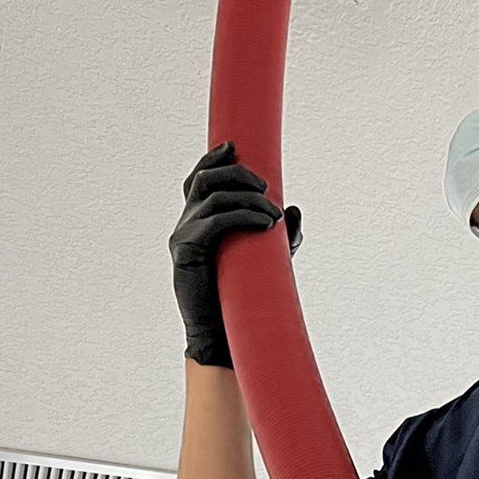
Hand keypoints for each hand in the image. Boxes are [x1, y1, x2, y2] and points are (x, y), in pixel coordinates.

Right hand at [169, 141, 301, 368]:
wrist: (224, 331)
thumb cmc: (244, 292)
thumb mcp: (268, 258)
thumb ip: (283, 234)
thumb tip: (295, 208)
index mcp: (198, 220)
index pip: (197, 180)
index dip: (211, 159)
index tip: (234, 147)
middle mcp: (186, 223)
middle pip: (204, 180)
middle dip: (237, 174)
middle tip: (266, 186)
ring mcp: (183, 237)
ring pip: (212, 197)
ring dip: (248, 198)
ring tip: (274, 214)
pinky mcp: (186, 252)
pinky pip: (214, 221)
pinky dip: (242, 216)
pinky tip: (265, 223)